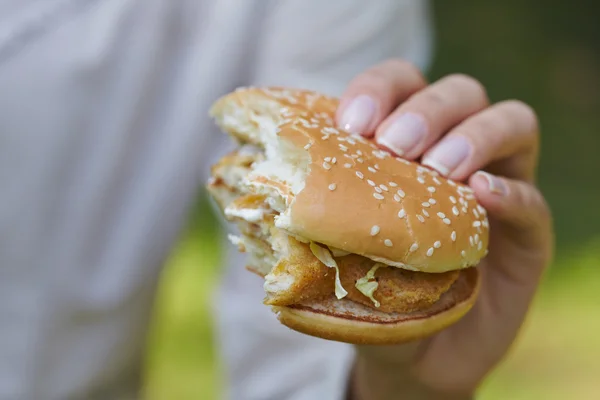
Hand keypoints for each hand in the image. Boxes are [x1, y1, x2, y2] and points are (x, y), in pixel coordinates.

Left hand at [335, 60, 553, 398]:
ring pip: (511, 122)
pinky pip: (533, 201)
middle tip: (395, 144)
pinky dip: (511, 192)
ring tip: (441, 169)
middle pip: (460, 94)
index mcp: (406, 144)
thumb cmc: (370, 291)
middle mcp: (457, 152)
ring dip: (473, 136)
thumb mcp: (335, 251)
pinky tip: (483, 195)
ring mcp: (498, 188)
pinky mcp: (528, 234)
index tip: (351, 122)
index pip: (402, 84)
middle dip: (426, 110)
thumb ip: (315, 222)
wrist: (413, 355)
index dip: (379, 88)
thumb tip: (262, 204)